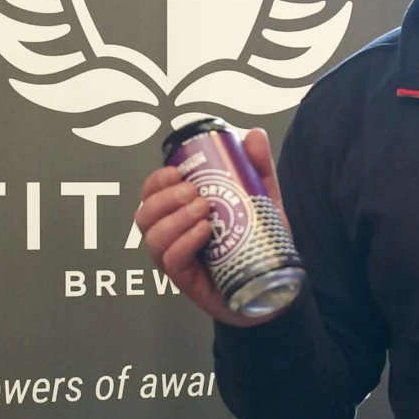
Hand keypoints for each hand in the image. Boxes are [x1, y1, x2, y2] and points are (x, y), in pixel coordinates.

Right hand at [134, 127, 284, 326]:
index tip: (177, 172)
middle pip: (144, 214)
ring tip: (203, 212)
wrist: (274, 284)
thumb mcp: (262, 199)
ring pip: (151, 237)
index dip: (156, 180)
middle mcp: (173, 235)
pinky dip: (184, 242)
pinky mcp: (186, 280)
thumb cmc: (260, 242)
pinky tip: (204, 232)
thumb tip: (254, 134)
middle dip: (164, 198)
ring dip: (174, 219)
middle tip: (194, 193)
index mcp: (182, 212)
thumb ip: (258, 168)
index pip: (151, 193)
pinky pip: (170, 260)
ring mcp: (176, 259)